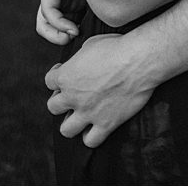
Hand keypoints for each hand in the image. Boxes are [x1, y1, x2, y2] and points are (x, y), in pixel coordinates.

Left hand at [45, 32, 153, 146]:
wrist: (138, 61)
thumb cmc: (116, 48)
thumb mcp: (89, 45)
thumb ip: (79, 59)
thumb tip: (80, 63)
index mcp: (65, 76)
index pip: (49, 82)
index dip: (57, 78)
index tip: (68, 74)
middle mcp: (72, 97)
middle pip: (53, 107)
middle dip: (62, 102)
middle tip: (74, 97)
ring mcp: (88, 112)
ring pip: (66, 130)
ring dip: (71, 123)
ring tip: (81, 116)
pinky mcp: (106, 124)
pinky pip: (91, 141)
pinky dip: (91, 137)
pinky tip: (97, 127)